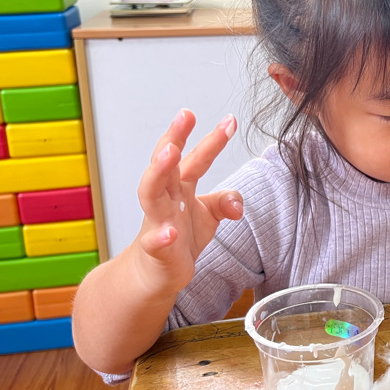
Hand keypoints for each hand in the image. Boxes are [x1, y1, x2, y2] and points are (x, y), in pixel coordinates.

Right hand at [132, 109, 243, 296]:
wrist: (157, 274)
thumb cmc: (181, 238)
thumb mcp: (209, 215)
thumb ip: (227, 202)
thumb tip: (238, 203)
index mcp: (179, 186)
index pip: (196, 158)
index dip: (213, 139)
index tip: (231, 120)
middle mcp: (166, 198)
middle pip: (166, 163)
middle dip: (174, 137)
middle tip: (185, 115)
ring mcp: (158, 221)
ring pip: (151, 192)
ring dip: (159, 171)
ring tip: (170, 152)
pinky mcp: (156, 250)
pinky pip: (155, 241)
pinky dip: (160, 237)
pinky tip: (170, 233)